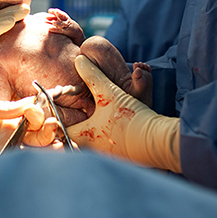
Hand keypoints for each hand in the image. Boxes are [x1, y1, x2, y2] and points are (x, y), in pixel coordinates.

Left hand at [0, 97, 58, 169]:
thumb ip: (7, 108)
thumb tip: (31, 101)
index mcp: (11, 118)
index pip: (34, 116)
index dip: (40, 114)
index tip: (38, 111)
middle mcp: (13, 133)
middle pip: (40, 133)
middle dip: (49, 130)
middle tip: (51, 126)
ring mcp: (8, 147)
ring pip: (34, 148)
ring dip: (48, 146)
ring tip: (56, 144)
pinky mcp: (0, 159)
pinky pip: (19, 159)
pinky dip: (31, 158)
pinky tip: (40, 156)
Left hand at [67, 56, 180, 171]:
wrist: (158, 140)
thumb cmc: (131, 118)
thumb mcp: (109, 92)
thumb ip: (92, 75)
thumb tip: (78, 60)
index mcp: (82, 136)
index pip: (60, 128)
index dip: (58, 117)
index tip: (59, 107)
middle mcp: (89, 149)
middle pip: (73, 136)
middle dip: (74, 123)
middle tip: (77, 109)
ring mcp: (104, 156)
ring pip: (89, 141)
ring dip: (89, 129)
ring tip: (94, 115)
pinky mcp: (118, 157)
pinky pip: (104, 146)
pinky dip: (104, 136)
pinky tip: (112, 124)